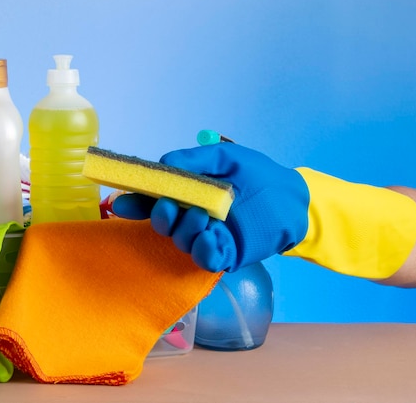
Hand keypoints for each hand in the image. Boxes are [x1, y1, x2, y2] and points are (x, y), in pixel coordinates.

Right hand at [112, 143, 309, 271]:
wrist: (294, 199)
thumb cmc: (259, 175)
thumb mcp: (225, 157)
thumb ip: (193, 159)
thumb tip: (162, 163)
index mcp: (188, 195)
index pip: (154, 200)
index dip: (136, 203)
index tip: (121, 202)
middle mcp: (192, 217)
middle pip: (162, 223)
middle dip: (161, 216)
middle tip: (171, 208)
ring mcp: (207, 237)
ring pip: (181, 240)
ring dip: (186, 229)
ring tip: (205, 217)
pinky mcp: (224, 254)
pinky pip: (203, 258)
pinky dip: (202, 248)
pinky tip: (211, 236)